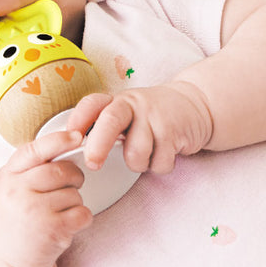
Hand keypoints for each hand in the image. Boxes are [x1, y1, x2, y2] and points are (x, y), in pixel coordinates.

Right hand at [0, 130, 92, 266]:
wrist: (6, 263)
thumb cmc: (11, 222)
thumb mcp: (6, 188)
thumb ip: (26, 169)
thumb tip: (60, 145)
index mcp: (6, 176)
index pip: (34, 150)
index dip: (59, 140)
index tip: (76, 136)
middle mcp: (17, 191)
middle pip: (61, 170)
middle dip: (74, 177)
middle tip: (72, 185)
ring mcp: (34, 211)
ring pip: (74, 193)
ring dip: (74, 202)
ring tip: (58, 214)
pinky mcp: (51, 230)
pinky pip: (82, 213)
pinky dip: (82, 219)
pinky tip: (67, 225)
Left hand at [65, 82, 212, 174]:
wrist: (195, 104)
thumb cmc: (153, 115)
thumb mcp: (128, 112)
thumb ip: (105, 124)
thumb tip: (73, 148)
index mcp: (117, 100)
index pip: (92, 104)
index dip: (77, 120)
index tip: (69, 137)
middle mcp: (134, 104)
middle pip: (110, 122)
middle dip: (98, 146)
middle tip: (92, 164)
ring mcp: (154, 116)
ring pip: (136, 152)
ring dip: (139, 164)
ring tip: (146, 154)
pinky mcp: (173, 131)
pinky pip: (159, 162)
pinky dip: (160, 166)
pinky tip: (165, 152)